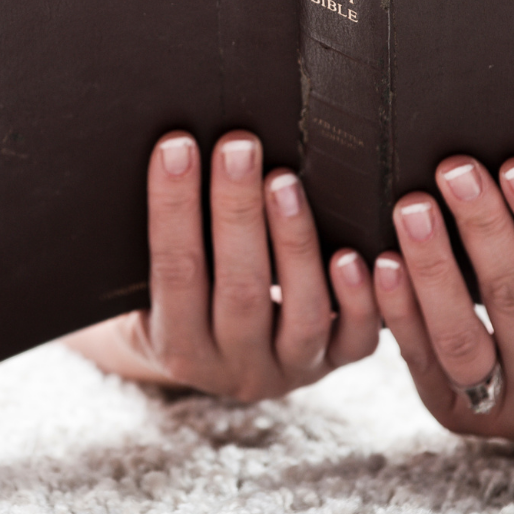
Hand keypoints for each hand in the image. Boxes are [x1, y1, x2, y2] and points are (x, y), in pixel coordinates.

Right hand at [64, 130, 378, 399]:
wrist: (226, 365)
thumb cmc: (189, 296)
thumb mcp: (153, 286)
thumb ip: (165, 237)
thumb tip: (167, 151)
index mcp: (177, 346)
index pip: (173, 271)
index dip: (173, 208)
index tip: (177, 146)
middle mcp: (235, 365)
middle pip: (239, 289)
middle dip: (237, 211)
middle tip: (239, 146)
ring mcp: (290, 368)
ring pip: (302, 313)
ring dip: (294, 242)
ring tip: (285, 182)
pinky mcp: (336, 363)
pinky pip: (356, 339)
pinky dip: (360, 298)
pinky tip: (353, 253)